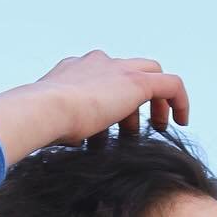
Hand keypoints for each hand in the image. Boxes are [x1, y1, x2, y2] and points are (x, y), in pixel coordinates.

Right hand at [0, 52, 189, 165]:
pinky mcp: (135, 83)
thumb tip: (45, 152)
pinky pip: (170, 84)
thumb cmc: (36, 127)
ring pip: (149, 74)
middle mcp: (95, 63)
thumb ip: (52, 133)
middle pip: (126, 70)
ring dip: (151, 104)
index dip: (107, 99)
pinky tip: (179, 122)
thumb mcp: (45, 128)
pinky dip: (178, 101)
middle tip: (130, 130)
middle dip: (131, 99)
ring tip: (154, 130)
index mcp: (71, 71)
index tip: (108, 126)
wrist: (40, 111)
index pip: (97, 75)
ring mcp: (116, 70)